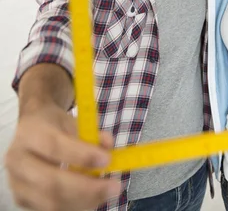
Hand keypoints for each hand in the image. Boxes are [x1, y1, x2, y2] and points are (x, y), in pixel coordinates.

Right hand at [5, 102, 120, 210]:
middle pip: (51, 182)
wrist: (30, 131)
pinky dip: (74, 207)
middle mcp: (18, 160)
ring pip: (51, 202)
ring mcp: (17, 184)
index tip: (107, 160)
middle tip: (114, 186)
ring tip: (105, 192)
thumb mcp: (74, 120)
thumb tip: (109, 146)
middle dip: (87, 188)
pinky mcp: (21, 201)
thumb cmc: (55, 126)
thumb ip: (92, 132)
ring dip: (83, 202)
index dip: (82, 155)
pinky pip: (50, 210)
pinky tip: (91, 199)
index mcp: (30, 133)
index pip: (54, 147)